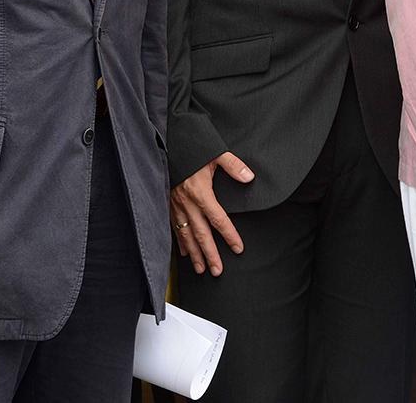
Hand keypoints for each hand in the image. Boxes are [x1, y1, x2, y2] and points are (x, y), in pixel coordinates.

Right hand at [169, 151, 254, 276]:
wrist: (166, 144)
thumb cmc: (192, 149)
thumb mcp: (215, 154)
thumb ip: (233, 165)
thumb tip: (249, 177)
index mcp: (201, 193)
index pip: (218, 219)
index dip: (229, 235)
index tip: (238, 248)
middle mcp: (187, 203)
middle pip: (201, 234)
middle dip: (210, 254)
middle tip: (217, 270)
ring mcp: (175, 206)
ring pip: (186, 235)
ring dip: (195, 254)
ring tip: (202, 269)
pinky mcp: (168, 204)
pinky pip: (174, 228)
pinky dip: (180, 242)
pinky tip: (185, 254)